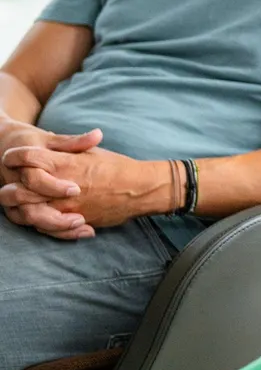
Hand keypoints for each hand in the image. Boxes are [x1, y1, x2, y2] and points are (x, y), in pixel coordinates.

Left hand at [0, 142, 171, 236]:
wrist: (140, 188)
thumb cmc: (117, 167)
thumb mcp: (91, 151)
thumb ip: (68, 149)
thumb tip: (50, 142)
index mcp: (63, 163)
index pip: (25, 158)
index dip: (15, 157)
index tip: (15, 159)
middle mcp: (59, 186)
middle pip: (18, 189)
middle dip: (10, 189)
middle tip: (11, 186)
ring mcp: (64, 206)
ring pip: (27, 212)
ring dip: (20, 210)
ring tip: (22, 205)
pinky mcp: (72, 221)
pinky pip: (45, 228)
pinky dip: (38, 224)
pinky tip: (40, 218)